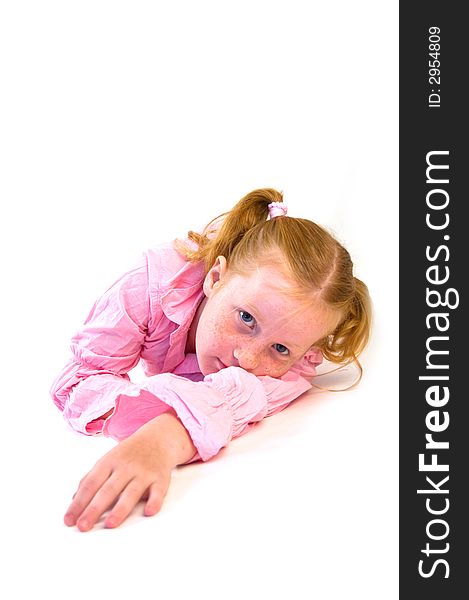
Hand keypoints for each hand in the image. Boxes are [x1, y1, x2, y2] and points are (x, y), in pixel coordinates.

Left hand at [64, 414, 181, 531]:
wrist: (158, 438)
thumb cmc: (128, 454)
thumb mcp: (107, 460)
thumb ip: (91, 478)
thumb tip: (74, 500)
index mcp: (108, 462)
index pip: (91, 484)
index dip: (79, 502)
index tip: (69, 520)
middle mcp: (126, 467)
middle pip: (108, 489)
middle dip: (94, 508)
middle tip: (83, 526)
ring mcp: (144, 472)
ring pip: (131, 492)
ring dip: (121, 507)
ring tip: (110, 524)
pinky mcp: (160, 478)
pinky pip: (158, 491)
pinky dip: (154, 501)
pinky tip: (149, 512)